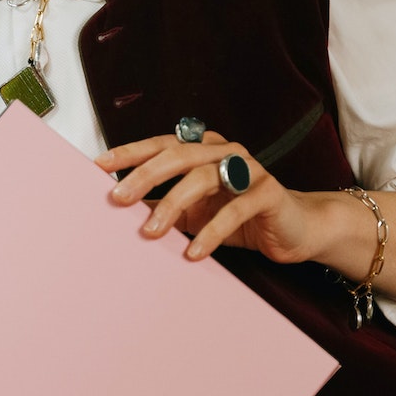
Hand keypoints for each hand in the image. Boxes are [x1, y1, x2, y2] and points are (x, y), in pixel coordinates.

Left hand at [96, 130, 319, 263]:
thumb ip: (162, 205)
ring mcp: (249, 168)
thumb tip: (119, 209)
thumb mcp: (194, 211)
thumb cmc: (239, 216)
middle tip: (118, 197)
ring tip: (149, 233)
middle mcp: (224, 151)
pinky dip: (211, 232)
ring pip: (203, 178)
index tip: (99, 166)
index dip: (130, 152)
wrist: (295, 228)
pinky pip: (235, 209)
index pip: (161, 144)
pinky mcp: (268, 192)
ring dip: (172, 206)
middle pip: (178, 155)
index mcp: (203, 149)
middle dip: (144, 175)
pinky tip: (194, 252)